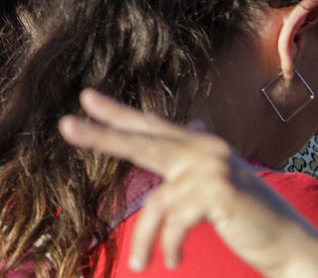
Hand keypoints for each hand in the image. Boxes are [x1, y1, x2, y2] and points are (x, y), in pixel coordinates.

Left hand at [59, 89, 317, 276]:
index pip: (153, 127)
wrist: (292, 247)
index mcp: (201, 146)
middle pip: (144, 143)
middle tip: (66, 125)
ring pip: (157, 204)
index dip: (119, 113)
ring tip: (140, 264)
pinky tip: (172, 261)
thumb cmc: (250, 218)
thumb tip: (189, 123)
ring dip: (145, 239)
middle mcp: (206, 150)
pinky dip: (168, 245)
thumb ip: (195, 158)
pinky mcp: (217, 194)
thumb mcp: (219, 182)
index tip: (86, 98)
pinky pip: (173, 222)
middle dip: (103, 136)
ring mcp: (212, 170)